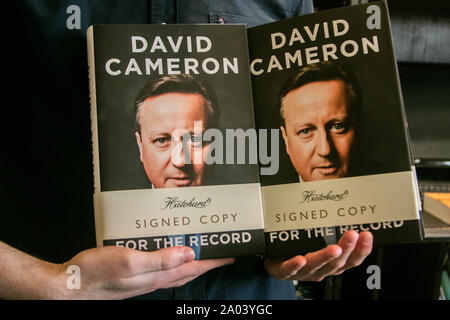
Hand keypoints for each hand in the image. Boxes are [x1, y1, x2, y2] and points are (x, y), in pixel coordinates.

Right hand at [55, 245, 233, 298]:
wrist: (69, 284)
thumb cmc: (97, 272)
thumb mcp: (130, 262)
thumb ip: (160, 259)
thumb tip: (190, 254)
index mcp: (157, 276)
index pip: (193, 269)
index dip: (212, 262)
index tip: (229, 255)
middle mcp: (153, 280)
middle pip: (188, 271)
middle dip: (206, 262)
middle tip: (220, 252)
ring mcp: (143, 279)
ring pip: (175, 270)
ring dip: (191, 262)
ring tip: (200, 250)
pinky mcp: (133, 274)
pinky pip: (161, 268)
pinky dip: (172, 260)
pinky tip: (168, 253)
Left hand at [264, 231, 372, 281]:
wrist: (274, 262)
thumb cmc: (299, 249)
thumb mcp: (317, 239)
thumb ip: (329, 227)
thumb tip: (342, 200)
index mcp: (331, 263)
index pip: (351, 259)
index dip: (361, 249)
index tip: (367, 234)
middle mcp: (320, 269)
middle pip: (337, 263)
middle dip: (347, 248)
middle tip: (353, 234)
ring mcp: (302, 272)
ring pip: (316, 266)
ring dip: (325, 257)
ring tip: (335, 248)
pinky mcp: (283, 271)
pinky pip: (289, 270)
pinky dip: (295, 265)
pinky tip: (300, 259)